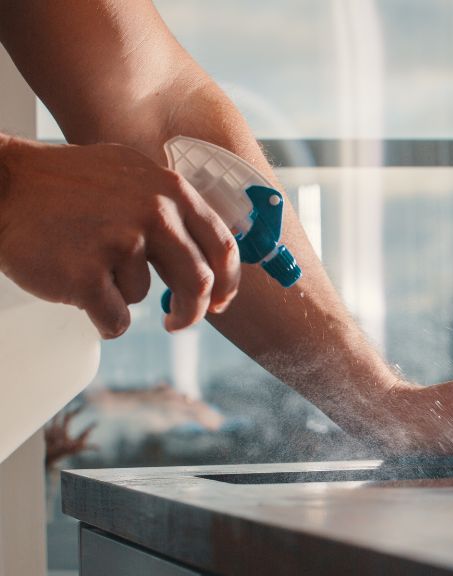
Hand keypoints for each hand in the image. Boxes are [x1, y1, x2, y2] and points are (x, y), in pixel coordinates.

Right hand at [0, 136, 239, 337]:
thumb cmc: (65, 184)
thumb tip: (210, 253)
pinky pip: (115, 319)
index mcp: (171, 191)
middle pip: (199, 282)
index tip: (221, 301)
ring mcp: (121, 243)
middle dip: (193, 311)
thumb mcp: (131, 175)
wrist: (2, 186)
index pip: (223, 246)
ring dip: (119, 293)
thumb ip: (171, 207)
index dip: (228, 282)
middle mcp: (154, 213)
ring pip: (143, 295)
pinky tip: (77, 289)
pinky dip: (100, 317)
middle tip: (179, 322)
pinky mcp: (88, 276)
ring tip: (87, 262)